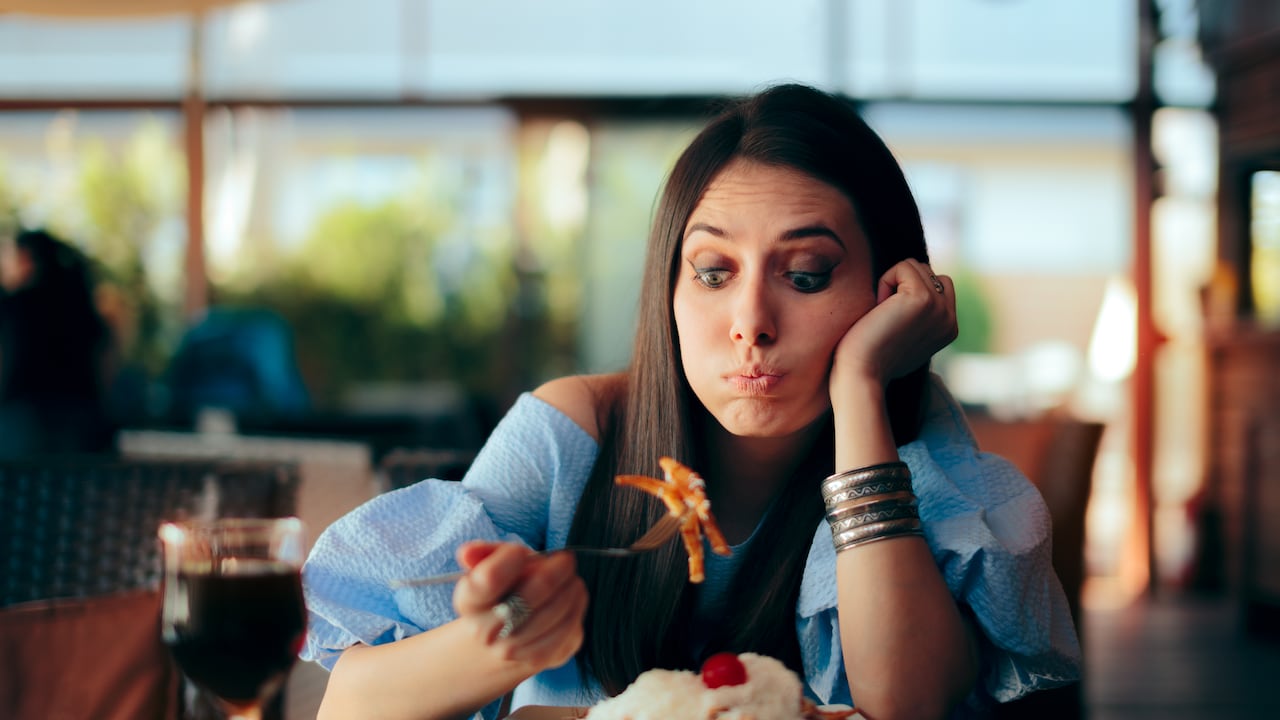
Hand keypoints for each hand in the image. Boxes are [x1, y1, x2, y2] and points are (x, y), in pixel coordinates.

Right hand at [453, 541, 587, 670]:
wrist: (502, 638)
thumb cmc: (502, 592)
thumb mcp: (490, 566)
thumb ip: (483, 553)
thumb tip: (467, 552)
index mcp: (470, 602)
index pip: (489, 580)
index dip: (509, 559)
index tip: (520, 552)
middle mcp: (486, 632)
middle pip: (530, 595)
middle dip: (555, 571)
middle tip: (565, 559)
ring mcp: (511, 650)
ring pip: (555, 611)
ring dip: (570, 588)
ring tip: (570, 579)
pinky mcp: (540, 659)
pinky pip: (568, 629)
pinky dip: (577, 608)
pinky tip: (574, 598)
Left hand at [830, 259, 956, 400]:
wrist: (863, 373)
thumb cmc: (872, 357)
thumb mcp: (904, 335)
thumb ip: (917, 315)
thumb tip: (907, 289)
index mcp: (949, 327)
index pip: (938, 283)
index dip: (908, 289)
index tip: (893, 319)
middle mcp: (949, 317)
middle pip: (926, 270)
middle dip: (900, 284)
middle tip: (886, 316)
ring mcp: (940, 308)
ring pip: (914, 266)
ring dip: (891, 283)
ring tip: (883, 314)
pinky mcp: (923, 299)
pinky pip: (902, 267)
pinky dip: (884, 282)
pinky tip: (879, 309)